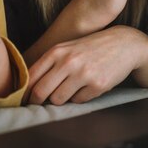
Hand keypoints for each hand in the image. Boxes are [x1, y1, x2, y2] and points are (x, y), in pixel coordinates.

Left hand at [26, 26, 147, 104]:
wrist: (123, 44)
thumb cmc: (90, 48)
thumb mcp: (67, 48)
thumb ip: (49, 64)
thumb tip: (29, 88)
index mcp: (57, 51)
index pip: (31, 76)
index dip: (25, 91)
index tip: (24, 98)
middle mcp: (68, 62)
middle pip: (41, 92)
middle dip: (37, 101)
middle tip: (39, 104)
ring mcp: (83, 74)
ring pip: (58, 99)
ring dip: (60, 99)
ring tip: (69, 89)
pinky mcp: (97, 85)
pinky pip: (78, 101)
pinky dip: (79, 98)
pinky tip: (87, 86)